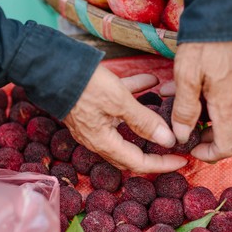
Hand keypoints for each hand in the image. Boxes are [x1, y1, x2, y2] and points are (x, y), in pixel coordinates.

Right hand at [64, 65, 187, 172]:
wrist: (49, 66)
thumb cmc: (83, 85)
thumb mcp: (118, 101)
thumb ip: (143, 121)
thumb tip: (167, 140)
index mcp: (103, 143)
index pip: (138, 164)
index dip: (162, 165)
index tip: (182, 161)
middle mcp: (98, 138)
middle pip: (131, 152)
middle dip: (154, 150)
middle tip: (174, 146)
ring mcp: (93, 122)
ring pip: (126, 126)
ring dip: (146, 119)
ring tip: (166, 110)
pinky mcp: (91, 106)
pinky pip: (117, 107)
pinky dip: (134, 97)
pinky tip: (150, 80)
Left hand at [163, 42, 231, 162]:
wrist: (228, 10)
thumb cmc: (207, 43)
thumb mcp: (187, 77)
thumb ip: (185, 110)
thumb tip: (182, 136)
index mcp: (228, 107)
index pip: (227, 148)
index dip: (209, 155)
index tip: (191, 148)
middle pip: (222, 130)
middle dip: (197, 131)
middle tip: (175, 123)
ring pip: (219, 112)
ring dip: (196, 111)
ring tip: (171, 98)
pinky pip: (222, 96)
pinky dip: (203, 96)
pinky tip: (181, 85)